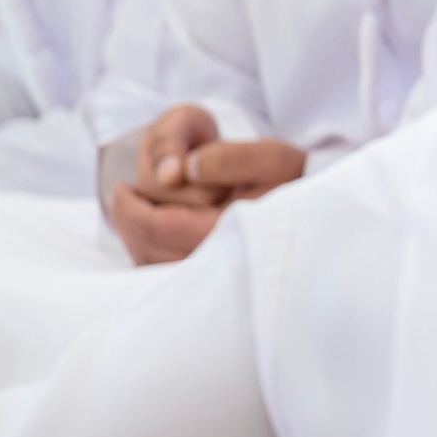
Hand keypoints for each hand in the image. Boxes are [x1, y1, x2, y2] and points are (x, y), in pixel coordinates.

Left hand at [112, 111, 307, 265]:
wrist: (313, 205)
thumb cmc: (290, 180)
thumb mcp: (269, 157)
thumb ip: (228, 158)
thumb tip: (184, 169)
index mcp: (229, 232)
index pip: (156, 227)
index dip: (130, 206)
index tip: (122, 186)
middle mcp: (219, 263)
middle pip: (146, 246)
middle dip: (130, 216)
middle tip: (126, 192)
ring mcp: (212, 276)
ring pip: (149, 261)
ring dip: (134, 232)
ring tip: (135, 207)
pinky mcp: (208, 279)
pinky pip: (160, 270)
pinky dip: (145, 247)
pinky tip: (150, 227)